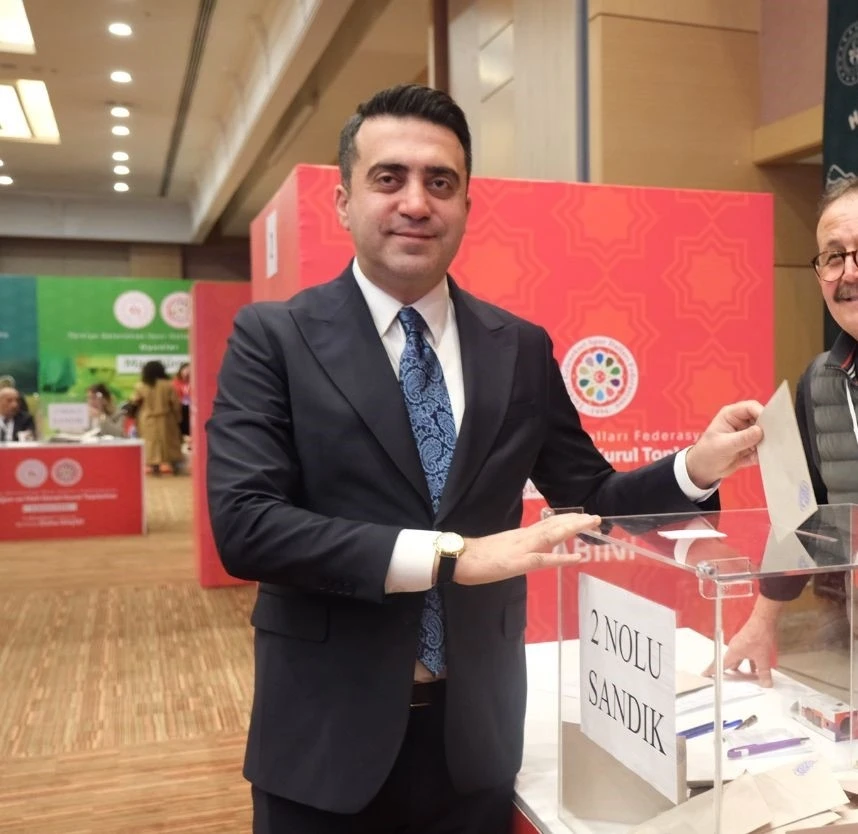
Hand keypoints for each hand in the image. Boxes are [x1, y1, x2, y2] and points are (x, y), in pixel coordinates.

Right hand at [454, 513, 600, 585]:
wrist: (458, 558)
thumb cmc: (474, 556)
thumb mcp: (499, 549)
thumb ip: (514, 547)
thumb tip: (526, 550)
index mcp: (519, 535)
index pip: (547, 524)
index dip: (566, 520)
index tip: (582, 517)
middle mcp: (524, 537)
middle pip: (554, 526)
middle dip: (576, 521)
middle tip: (597, 518)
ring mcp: (522, 548)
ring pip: (552, 535)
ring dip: (573, 529)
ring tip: (592, 525)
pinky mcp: (519, 562)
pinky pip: (544, 559)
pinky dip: (562, 557)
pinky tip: (578, 557)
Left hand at [685, 400, 763, 488]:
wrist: (705, 469)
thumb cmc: (707, 453)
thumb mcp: (723, 446)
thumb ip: (742, 439)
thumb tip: (760, 431)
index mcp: (730, 415)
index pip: (751, 407)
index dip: (762, 413)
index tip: (770, 425)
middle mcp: (741, 422)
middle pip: (762, 420)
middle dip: (767, 430)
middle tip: (770, 441)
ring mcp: (748, 434)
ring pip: (765, 435)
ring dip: (765, 444)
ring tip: (756, 453)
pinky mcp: (752, 446)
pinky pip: (764, 448)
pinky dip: (762, 454)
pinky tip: (751, 459)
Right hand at [703, 595, 782, 686]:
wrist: (762, 621)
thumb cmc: (758, 636)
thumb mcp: (763, 658)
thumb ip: (764, 673)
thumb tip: (766, 684)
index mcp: (733, 652)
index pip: (720, 664)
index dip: (712, 670)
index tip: (705, 674)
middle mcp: (734, 648)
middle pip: (728, 661)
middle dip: (728, 670)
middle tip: (726, 678)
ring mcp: (739, 643)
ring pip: (737, 658)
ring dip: (740, 666)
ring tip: (744, 674)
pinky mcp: (745, 641)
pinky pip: (743, 653)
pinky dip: (747, 660)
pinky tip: (755, 665)